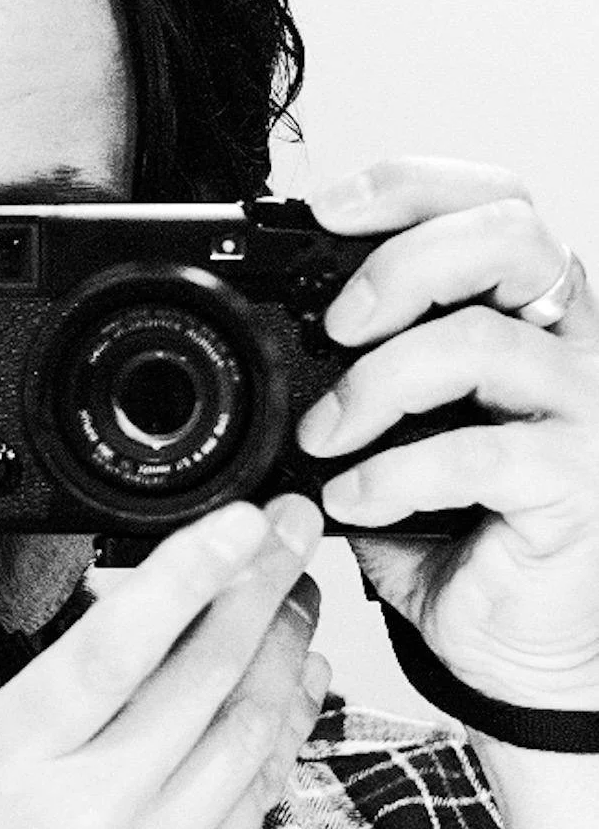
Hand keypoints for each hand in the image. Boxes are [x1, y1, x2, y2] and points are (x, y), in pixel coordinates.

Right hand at [0, 494, 327, 828]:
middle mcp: (86, 811)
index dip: (187, 576)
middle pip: (204, 678)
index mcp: (10, 760)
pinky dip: (284, 731)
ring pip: (248, 733)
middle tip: (291, 526)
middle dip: (262, 588)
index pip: (115, 649)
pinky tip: (296, 683)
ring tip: (298, 590)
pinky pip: (256, 797)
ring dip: (285, 651)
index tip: (237, 520)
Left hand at [298, 159, 598, 710]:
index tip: (323, 210)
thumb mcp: (397, 436)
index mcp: (528, 314)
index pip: (493, 204)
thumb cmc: (460, 531)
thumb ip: (356, 381)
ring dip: (375, 384)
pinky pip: (479, 454)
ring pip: (481, 341)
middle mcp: (569, 346)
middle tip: (335, 325)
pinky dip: (394, 474)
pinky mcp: (574, 483)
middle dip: (400, 264)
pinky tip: (354, 501)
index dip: (410, 188)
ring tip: (324, 436)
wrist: (514, 640)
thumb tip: (262, 341)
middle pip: (507, 236)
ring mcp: (583, 411)